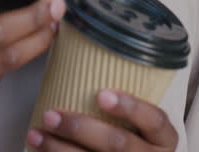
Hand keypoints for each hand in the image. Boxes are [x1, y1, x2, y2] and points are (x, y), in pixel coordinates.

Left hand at [27, 90, 178, 151]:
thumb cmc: (136, 139)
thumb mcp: (142, 123)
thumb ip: (125, 102)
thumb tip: (83, 56)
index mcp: (163, 138)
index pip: (154, 120)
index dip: (130, 107)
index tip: (101, 94)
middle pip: (118, 144)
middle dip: (81, 129)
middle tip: (51, 115)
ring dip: (59, 149)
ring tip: (35, 134)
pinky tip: (40, 150)